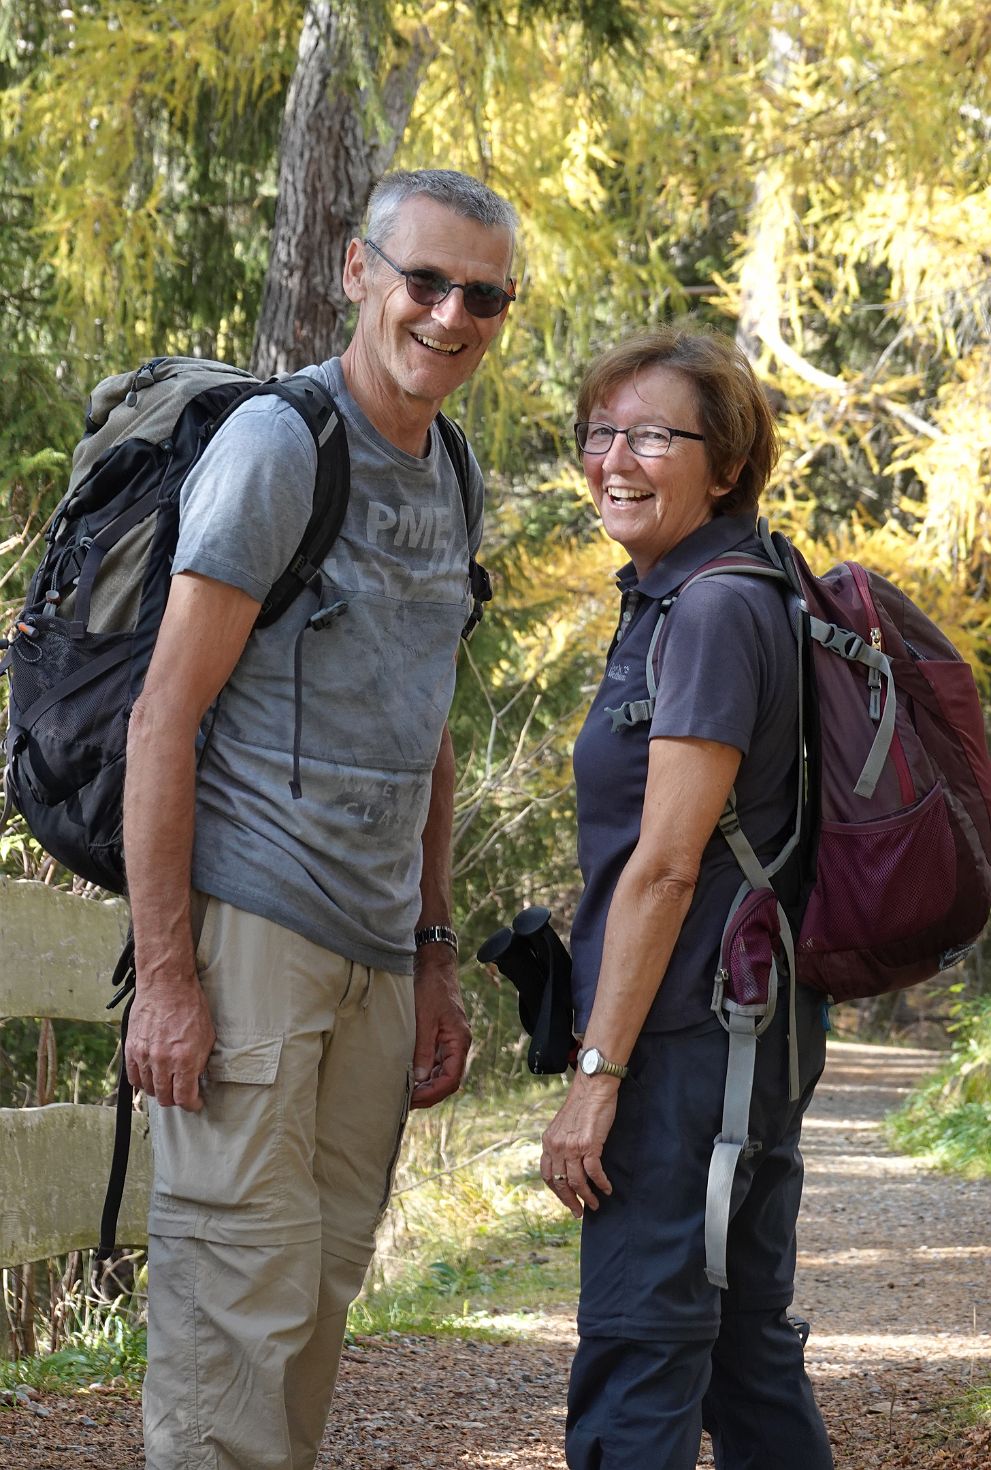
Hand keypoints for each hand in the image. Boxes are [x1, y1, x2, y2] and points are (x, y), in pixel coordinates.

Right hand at [125, 968, 215, 1111]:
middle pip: (165, 1098)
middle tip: (181, 1094)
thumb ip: (201, 1062)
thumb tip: (197, 1080)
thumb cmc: (190, 1006)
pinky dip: (142, 1081)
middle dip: (175, 1100)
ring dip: (159, 1090)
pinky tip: (151, 1076)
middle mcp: (163, 1061)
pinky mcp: (131, 1049)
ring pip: (148, 1090)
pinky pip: (133, 1077)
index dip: (192, 1105)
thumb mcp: (207, 1036)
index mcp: (185, 1059)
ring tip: (167, 1083)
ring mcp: (144, 1056)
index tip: (195, 1103)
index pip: (184, 1098)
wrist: (166, 985)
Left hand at [410, 947, 470, 1108]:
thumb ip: (423, 1049)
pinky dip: (425, 1073)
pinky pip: (436, 1063)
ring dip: (426, 1086)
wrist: (435, 967)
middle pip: (448, 1080)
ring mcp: (450, 1042)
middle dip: (429, 1094)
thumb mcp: (424, 1019)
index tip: (413, 1099)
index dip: (432, 1093)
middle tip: (406, 1102)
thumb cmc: (432, 989)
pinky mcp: (441, 1037)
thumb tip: (420, 1078)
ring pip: (442, 1074)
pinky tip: (410, 1077)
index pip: (451, 1079)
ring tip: (406, 1093)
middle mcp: (458, 1045)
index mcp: (459, 1042)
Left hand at [540, 1073, 619, 1217]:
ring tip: (595, 1205)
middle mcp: (556, 1146)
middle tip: (578, 1212)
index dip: (556, 1190)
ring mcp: (571, 1146)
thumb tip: (568, 1163)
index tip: (565, 1199)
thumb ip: (562, 1143)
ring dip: (586, 1197)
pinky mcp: (589, 1145)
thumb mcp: (564, 1125)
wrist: (593, 1087)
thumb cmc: (583, 1104)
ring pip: (576, 1182)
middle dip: (569, 1201)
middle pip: (559, 1182)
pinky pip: (594, 1173)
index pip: (547, 1174)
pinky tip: (607, 1189)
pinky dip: (601, 1184)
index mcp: (548, 1141)